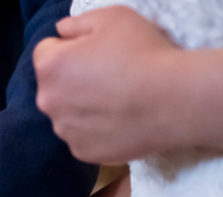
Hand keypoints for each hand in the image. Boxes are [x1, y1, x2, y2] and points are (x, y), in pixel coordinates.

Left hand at [33, 6, 180, 162]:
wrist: (174, 101)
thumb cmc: (143, 53)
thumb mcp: (111, 17)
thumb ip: (76, 23)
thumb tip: (61, 32)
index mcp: (49, 67)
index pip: (47, 51)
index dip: (72, 47)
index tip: (98, 51)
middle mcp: (47, 101)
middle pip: (55, 85)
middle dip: (73, 79)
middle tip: (110, 74)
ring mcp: (64, 131)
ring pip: (68, 113)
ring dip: (83, 106)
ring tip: (118, 99)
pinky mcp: (82, 152)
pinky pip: (83, 136)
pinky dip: (97, 129)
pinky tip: (120, 120)